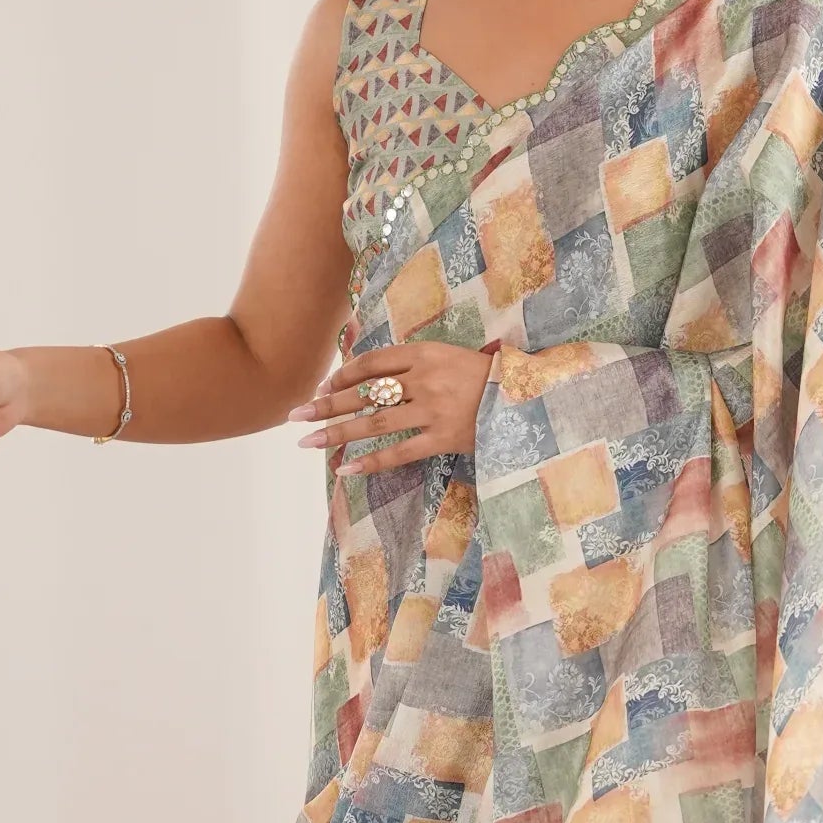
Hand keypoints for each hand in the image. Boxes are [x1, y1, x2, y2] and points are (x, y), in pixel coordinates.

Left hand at [288, 342, 495, 472]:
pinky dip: (371, 461)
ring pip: (374, 422)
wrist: (527, 396)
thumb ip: (412, 363)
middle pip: (364, 393)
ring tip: (307, 442)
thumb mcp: (447, 356)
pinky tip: (345, 468)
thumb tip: (368, 378)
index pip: (371, 363)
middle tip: (295, 415)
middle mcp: (424, 380)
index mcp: (424, 354)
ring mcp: (433, 410)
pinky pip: (400, 452)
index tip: (322, 387)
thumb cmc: (484, 377)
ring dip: (337, 433)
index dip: (342, 375)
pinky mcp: (443, 438)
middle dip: (326, 405)